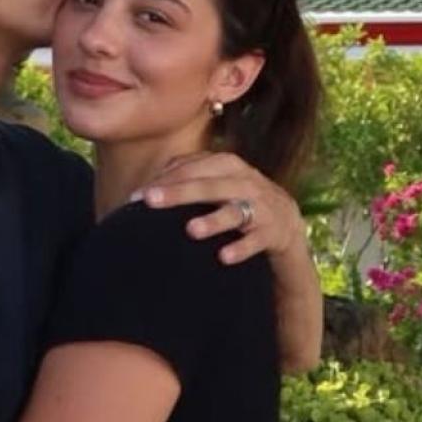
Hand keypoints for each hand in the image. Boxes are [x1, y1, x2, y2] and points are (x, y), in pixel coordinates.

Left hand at [132, 152, 306, 265]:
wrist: (285, 220)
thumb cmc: (236, 197)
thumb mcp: (215, 181)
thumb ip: (184, 176)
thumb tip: (143, 186)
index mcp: (227, 165)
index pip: (192, 168)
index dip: (164, 180)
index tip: (137, 196)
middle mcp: (245, 182)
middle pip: (209, 186)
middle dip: (179, 193)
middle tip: (150, 201)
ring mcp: (262, 207)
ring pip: (235, 212)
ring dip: (214, 221)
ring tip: (191, 230)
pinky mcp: (273, 232)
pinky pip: (257, 240)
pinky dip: (241, 248)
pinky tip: (224, 257)